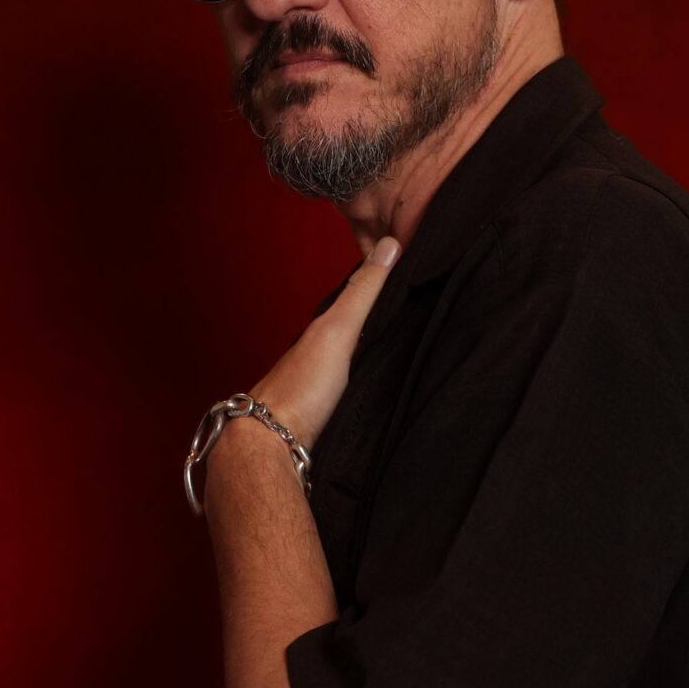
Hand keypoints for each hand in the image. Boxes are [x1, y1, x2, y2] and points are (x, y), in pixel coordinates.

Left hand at [249, 236, 401, 451]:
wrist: (272, 443)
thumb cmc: (302, 388)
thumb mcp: (338, 331)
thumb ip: (363, 293)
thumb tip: (391, 244)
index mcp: (322, 330)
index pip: (355, 299)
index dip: (380, 284)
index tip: (409, 269)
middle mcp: (319, 354)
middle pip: (354, 329)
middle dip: (380, 319)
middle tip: (416, 304)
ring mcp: (320, 385)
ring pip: (352, 359)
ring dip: (373, 351)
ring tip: (405, 343)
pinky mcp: (326, 414)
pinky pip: (353, 388)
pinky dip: (367, 379)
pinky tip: (378, 385)